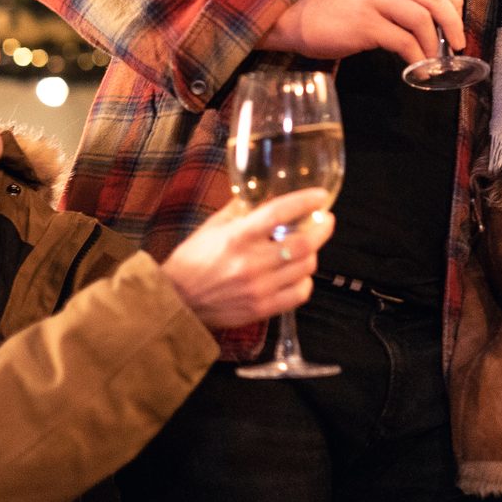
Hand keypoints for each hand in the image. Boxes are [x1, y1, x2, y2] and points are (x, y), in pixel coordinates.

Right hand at [160, 189, 333, 328]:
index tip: (320, 196)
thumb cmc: (192, 261)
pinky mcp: (262, 309)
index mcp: (237, 237)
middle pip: (303, 243)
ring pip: (305, 268)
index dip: (304, 202)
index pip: (279, 213)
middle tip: (325, 220)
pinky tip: (297, 273)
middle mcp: (251, 263)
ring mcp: (259, 289)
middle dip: (322, 229)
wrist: (176, 302)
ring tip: (307, 246)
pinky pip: (299, 294)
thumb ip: (240, 209)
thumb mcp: (212, 227)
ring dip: (312, 253)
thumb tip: (265, 192)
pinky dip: (305, 281)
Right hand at [259, 0, 464, 64]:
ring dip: (434, 44)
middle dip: (453, 24)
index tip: (458, 21)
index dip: (455, 0)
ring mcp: (373, 0)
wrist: (301, 20)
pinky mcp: (365, 24)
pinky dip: (416, 57)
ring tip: (433, 59)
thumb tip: (441, 19)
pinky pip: (402, 41)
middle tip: (457, 44)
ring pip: (421, 19)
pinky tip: (416, 66)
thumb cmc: (343, 11)